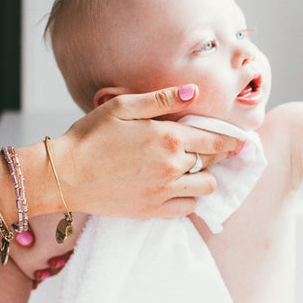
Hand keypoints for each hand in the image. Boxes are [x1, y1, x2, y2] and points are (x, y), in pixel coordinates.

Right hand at [57, 85, 243, 218]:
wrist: (63, 175)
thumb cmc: (90, 136)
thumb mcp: (124, 107)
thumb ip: (162, 99)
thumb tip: (194, 91)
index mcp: (169, 138)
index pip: (215, 140)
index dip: (231, 140)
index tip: (239, 140)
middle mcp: (172, 167)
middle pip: (212, 163)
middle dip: (218, 156)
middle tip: (215, 151)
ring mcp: (164, 192)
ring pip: (205, 188)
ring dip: (204, 178)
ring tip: (194, 170)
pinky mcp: (152, 211)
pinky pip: (187, 209)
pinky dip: (188, 199)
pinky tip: (180, 189)